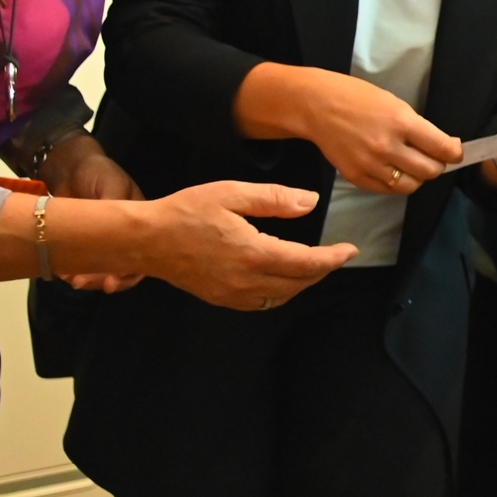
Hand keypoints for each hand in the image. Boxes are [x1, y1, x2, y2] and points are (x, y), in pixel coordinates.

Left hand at [37, 134, 146, 292]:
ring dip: (88, 278)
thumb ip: (117, 211)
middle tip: (84, 283)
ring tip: (72, 280)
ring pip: (102, 269)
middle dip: (105, 280)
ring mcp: (104, 241)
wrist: (69, 166)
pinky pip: (83, 262)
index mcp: (142, 224)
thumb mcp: (113, 186)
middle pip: (123, 268)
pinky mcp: (83, 243)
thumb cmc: (99, 173)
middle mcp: (126, 237)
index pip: (144, 255)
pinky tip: (63, 273)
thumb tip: (117, 241)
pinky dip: (74, 270)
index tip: (111, 282)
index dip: (130, 272)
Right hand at [139, 182, 356, 309]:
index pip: (308, 262)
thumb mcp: (232, 194)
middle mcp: (248, 280)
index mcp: (254, 253)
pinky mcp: (222, 299)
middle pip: (300, 282)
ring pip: (284, 295)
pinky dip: (281, 291)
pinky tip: (283, 277)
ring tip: (314, 264)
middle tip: (336, 254)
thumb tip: (310, 203)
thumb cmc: (186, 211)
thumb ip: (275, 199)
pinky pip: (263, 302)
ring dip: (304, 282)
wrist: (145, 240)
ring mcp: (234, 294)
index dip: (334, 258)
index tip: (350, 250)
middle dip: (323, 269)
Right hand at [298, 70, 461, 194]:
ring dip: (417, 177)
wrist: (315, 106)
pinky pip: (387, 190)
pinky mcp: (356, 176)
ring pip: (410, 186)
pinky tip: (393, 171)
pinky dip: (396, 184)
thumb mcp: (395, 103)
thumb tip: (444, 145)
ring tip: (412, 166)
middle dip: (438, 166)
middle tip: (433, 158)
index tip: (455, 152)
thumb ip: (418, 127)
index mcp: (401, 122)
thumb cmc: (357, 98)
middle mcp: (388, 146)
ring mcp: (371, 164)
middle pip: (430, 171)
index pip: (442, 148)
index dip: (454, 153)